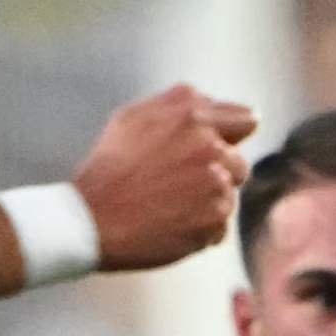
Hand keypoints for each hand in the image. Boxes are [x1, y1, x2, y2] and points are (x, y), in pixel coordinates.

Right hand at [68, 84, 259, 269]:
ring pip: (228, 197)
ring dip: (207, 205)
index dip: (231, 137)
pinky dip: (199, 232)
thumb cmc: (107, 169)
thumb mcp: (131, 117)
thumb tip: (206, 103)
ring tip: (169, 209)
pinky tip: (170, 228)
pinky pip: (219, 229)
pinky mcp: (214, 218)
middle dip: (217, 175)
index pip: (244, 120)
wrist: (91, 219)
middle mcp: (210, 143)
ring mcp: (216, 182)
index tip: (218, 151)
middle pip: (238, 165)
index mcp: (192, 113)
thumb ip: (175, 104)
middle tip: (179, 188)